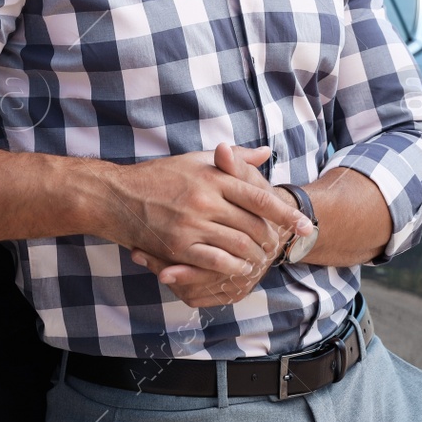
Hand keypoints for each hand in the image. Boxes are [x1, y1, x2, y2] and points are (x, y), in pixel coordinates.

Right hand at [101, 143, 309, 284]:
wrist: (117, 196)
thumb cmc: (159, 176)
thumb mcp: (196, 160)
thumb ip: (234, 159)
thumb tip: (266, 153)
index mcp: (212, 176)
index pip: (258, 196)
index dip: (284, 212)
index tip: (304, 224)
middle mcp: (205, 198)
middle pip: (252, 223)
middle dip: (271, 237)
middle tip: (280, 246)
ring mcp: (192, 223)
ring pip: (238, 244)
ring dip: (255, 255)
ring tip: (262, 259)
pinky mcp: (179, 245)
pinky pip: (216, 261)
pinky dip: (233, 267)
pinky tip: (240, 268)